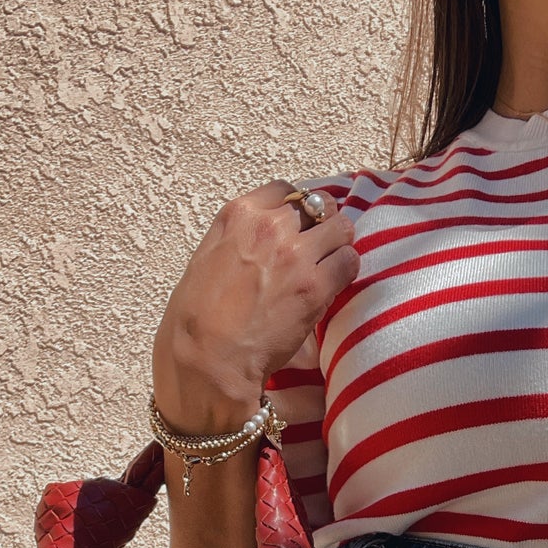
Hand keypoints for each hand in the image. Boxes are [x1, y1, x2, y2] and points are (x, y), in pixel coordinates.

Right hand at [151, 178, 359, 434]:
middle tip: (320, 246)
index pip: (285, 190)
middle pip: (318, 204)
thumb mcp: (207, 258)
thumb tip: (260, 237)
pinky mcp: (315, 285)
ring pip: (341, 229)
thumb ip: (238, 238)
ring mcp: (295, 254)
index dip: (297, 208)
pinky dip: (346, 271)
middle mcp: (269, 227)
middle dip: (322, 223)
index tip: (299, 225)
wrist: (209, 358)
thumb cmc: (198, 319)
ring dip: (338, 246)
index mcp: (239, 215)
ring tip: (330, 266)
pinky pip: (349, 262)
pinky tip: (333, 286)